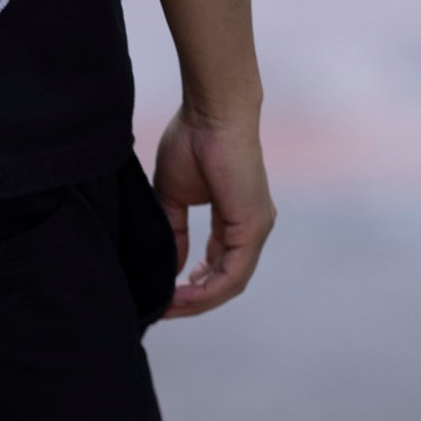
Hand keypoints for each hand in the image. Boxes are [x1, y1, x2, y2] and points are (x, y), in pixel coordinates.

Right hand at [151, 107, 274, 318]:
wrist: (211, 113)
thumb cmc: (192, 141)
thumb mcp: (174, 195)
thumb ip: (174, 230)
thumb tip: (172, 264)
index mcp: (235, 218)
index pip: (218, 263)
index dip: (194, 283)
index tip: (167, 292)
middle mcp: (252, 228)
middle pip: (226, 280)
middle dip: (195, 298)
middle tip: (164, 307)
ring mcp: (256, 229)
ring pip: (230, 283)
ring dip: (198, 300)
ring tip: (168, 306)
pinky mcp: (253, 227)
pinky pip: (232, 273)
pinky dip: (207, 289)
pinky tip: (182, 294)